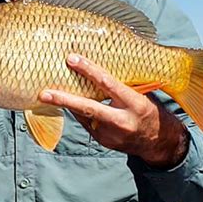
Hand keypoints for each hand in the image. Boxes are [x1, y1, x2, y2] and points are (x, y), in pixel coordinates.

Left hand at [39, 54, 188, 168]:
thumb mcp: (142, 94)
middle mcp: (122, 121)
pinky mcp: (103, 141)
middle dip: (64, 99)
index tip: (71, 58)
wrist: (158, 143)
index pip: (109, 84)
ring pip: (83, 115)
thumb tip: (96, 66)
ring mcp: (111, 134)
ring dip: (68, 103)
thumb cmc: (149, 110)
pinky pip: (86, 122)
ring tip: (51, 94)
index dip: (89, 70)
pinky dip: (79, 111)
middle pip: (88, 108)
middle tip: (44, 93)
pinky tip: (72, 103)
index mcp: (135, 104)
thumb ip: (123, 84)